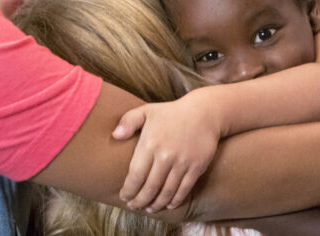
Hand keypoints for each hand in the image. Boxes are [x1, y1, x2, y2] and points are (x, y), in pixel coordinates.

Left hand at [112, 93, 222, 211]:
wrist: (204, 112)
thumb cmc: (171, 113)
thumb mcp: (147, 111)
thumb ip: (128, 121)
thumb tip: (115, 136)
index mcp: (150, 143)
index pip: (135, 175)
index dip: (128, 190)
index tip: (124, 197)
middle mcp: (165, 155)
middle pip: (150, 187)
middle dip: (140, 201)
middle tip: (134, 206)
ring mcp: (182, 162)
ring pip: (166, 191)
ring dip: (156, 204)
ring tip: (149, 209)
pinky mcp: (196, 167)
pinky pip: (184, 189)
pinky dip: (175, 200)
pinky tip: (169, 205)